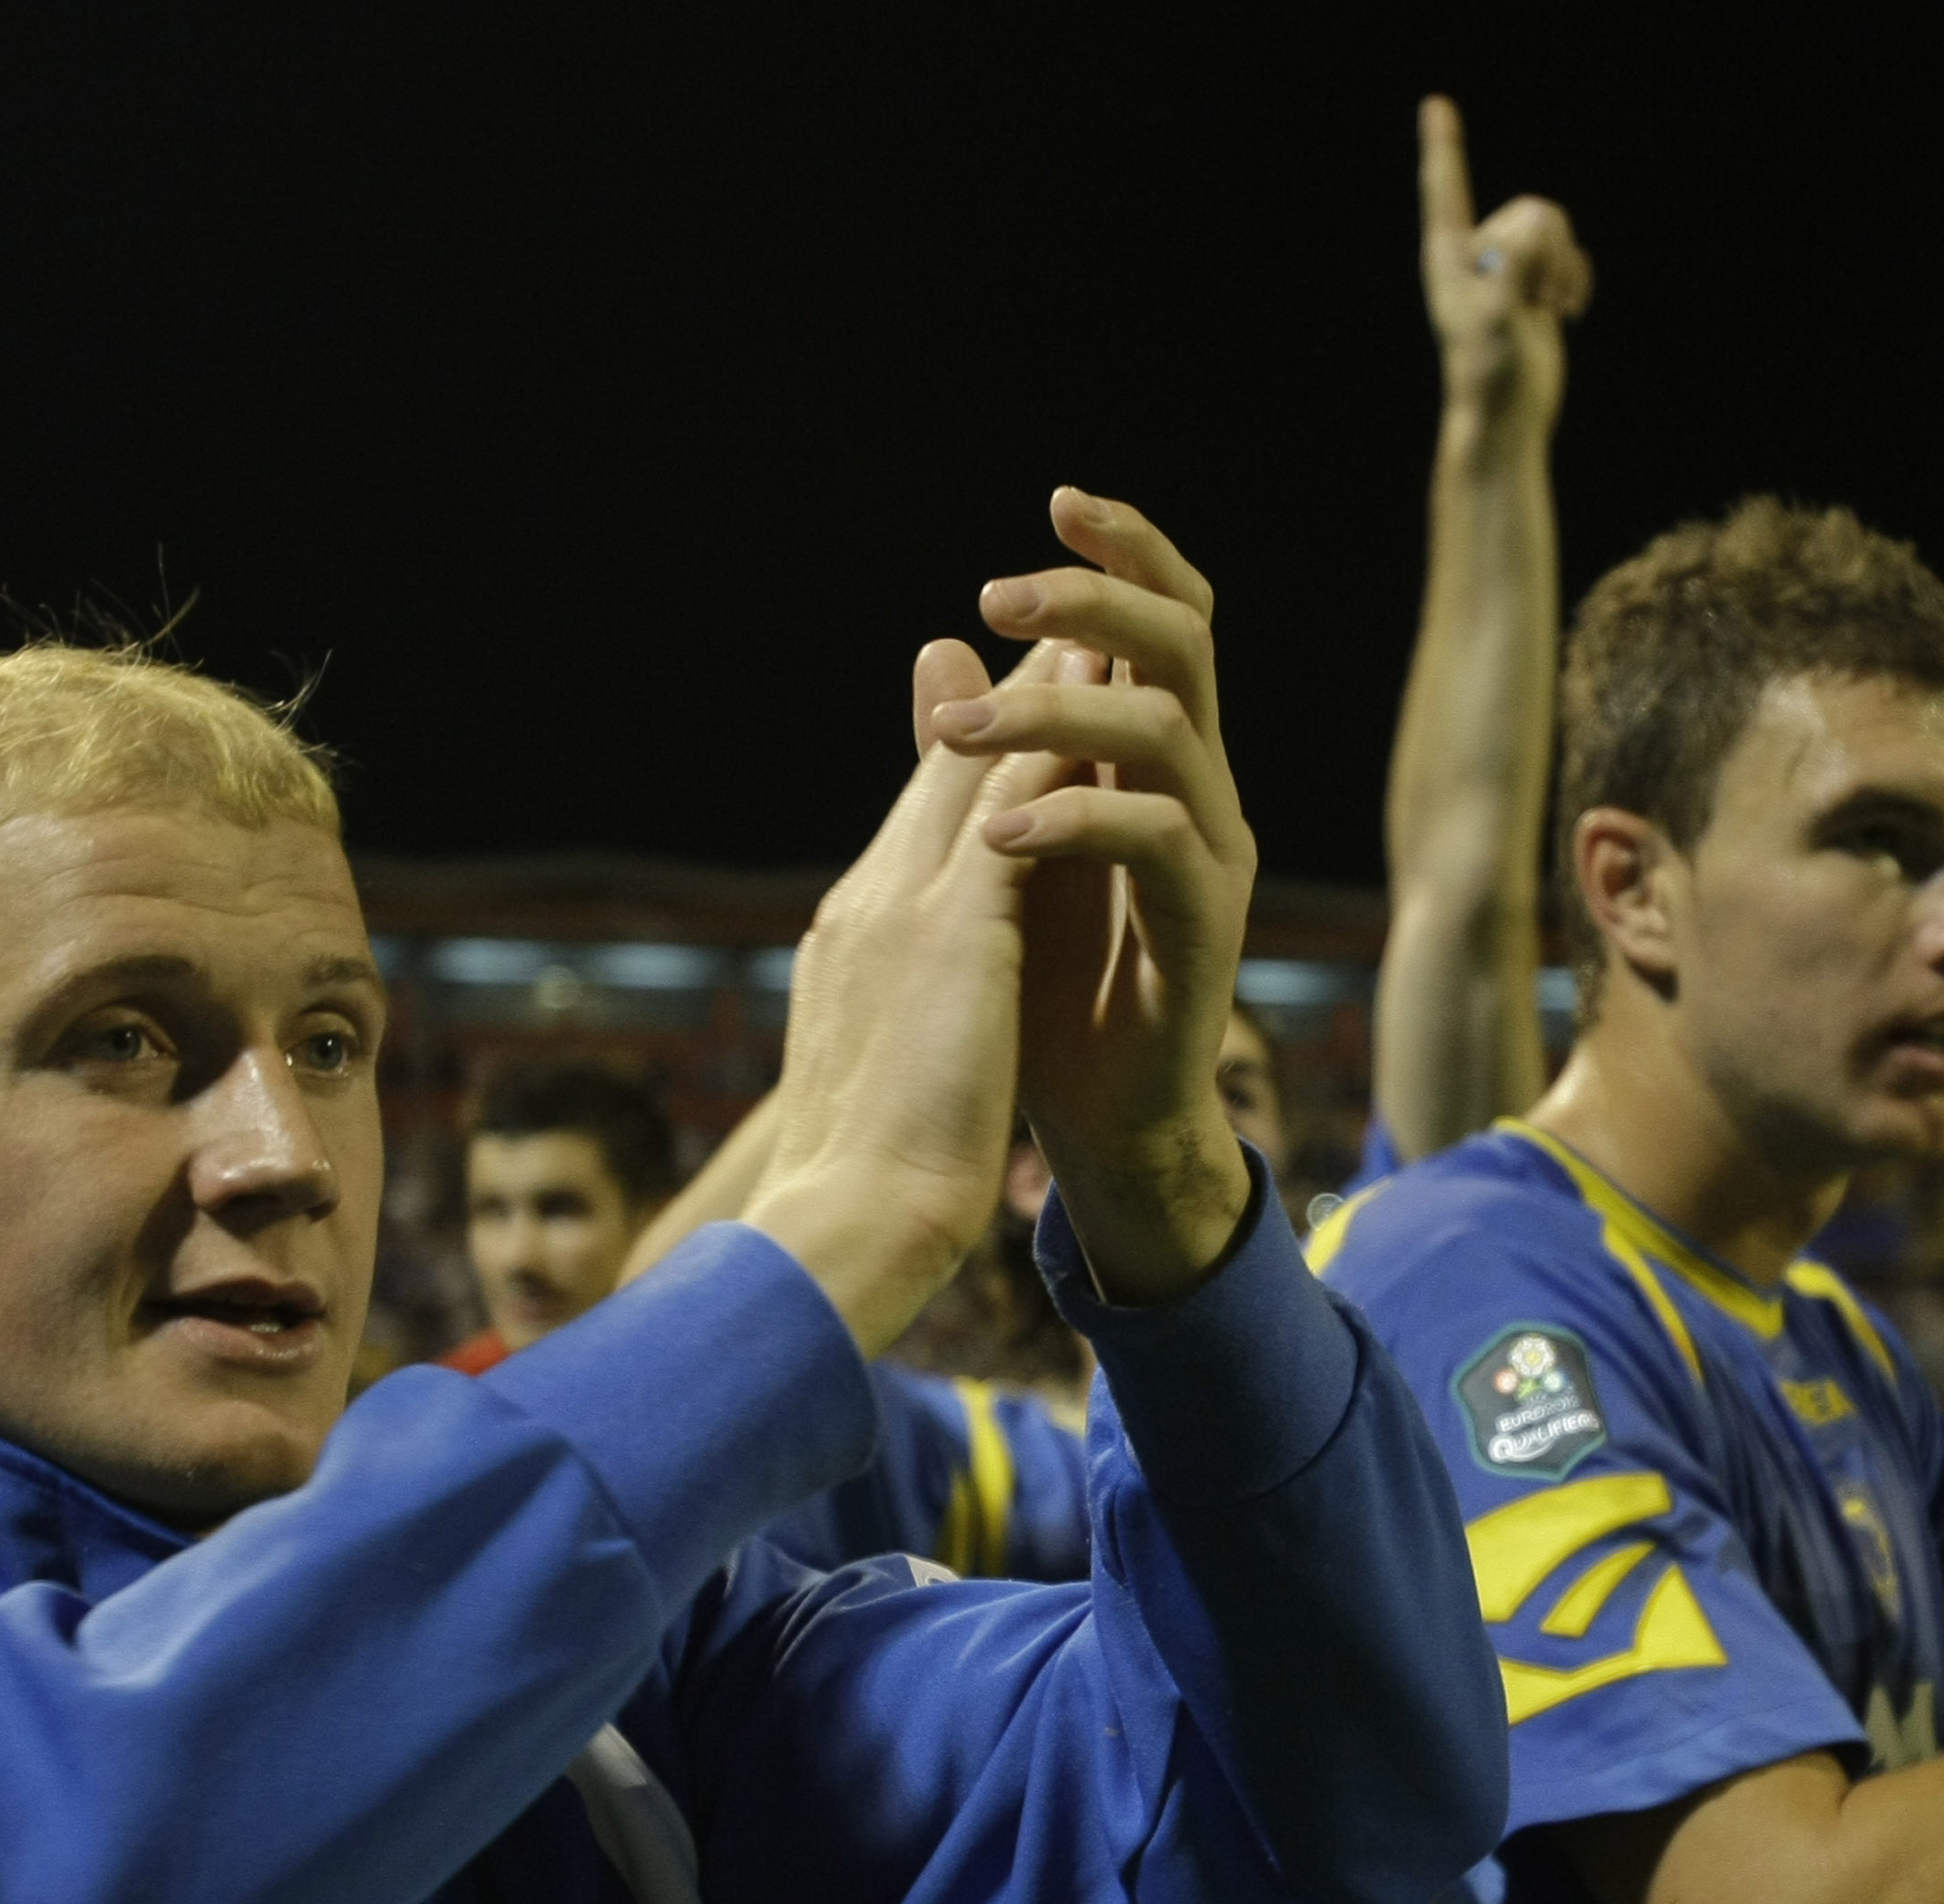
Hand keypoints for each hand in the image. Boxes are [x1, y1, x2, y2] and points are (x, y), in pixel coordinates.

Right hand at [741, 634, 1085, 1352]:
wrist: (837, 1229)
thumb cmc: (853, 1186)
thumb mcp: (873, 1075)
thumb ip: (895, 1012)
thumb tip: (902, 1004)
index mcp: (851, 941)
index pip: (913, 829)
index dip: (961, 763)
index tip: (1005, 714)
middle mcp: (869, 903)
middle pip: (940, 775)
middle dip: (1001, 705)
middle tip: (1056, 635)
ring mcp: (903, 909)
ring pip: (976, 775)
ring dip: (1036, 705)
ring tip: (1089, 643)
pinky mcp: (951, 932)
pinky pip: (1015, 816)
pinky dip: (1056, 764)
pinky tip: (1105, 724)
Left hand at [931, 489, 1255, 1305]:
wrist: (1092, 1123)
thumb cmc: (1046, 990)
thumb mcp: (996, 851)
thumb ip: (979, 754)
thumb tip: (939, 646)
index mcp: (1154, 757)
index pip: (1165, 620)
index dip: (1126, 552)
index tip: (1057, 501)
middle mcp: (1199, 788)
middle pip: (1183, 643)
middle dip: (1097, 598)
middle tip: (1001, 595)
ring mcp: (1213, 852)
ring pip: (1166, 727)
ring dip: (1054, 712)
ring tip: (960, 735)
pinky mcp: (1206, 924)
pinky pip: (1156, 838)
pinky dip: (1072, 819)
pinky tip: (998, 835)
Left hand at [1419, 95, 1589, 433]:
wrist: (1508, 413)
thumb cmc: (1491, 374)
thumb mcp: (1496, 320)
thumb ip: (1510, 272)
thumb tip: (1526, 236)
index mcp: (1449, 255)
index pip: (1445, 189)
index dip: (1444, 146)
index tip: (1436, 104)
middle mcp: (1475, 252)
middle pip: (1530, 211)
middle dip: (1548, 253)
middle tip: (1535, 304)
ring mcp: (1507, 266)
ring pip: (1553, 227)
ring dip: (1563, 267)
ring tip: (1548, 311)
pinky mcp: (1534, 283)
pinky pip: (1569, 252)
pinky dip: (1576, 278)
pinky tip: (1567, 312)